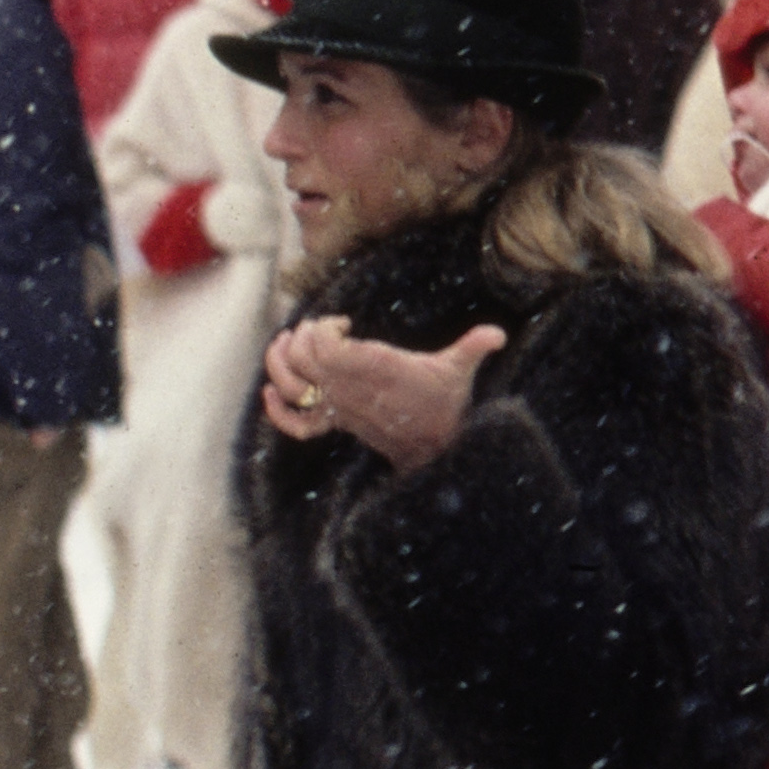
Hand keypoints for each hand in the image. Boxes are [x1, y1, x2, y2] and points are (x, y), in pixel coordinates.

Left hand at [261, 317, 504, 469]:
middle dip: (300, 337)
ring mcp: (337, 408)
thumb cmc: (444, 401)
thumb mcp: (460, 370)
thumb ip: (474, 347)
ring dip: (278, 363)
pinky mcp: (334, 425)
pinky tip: (269, 391)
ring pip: (289, 386)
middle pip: (300, 358)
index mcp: (372, 369)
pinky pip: (294, 425)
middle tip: (316, 329)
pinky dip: (276, 411)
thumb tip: (498, 333)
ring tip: (285, 343)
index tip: (342, 323)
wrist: (437, 446)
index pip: (325, 345)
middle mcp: (348, 388)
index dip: (322, 328)